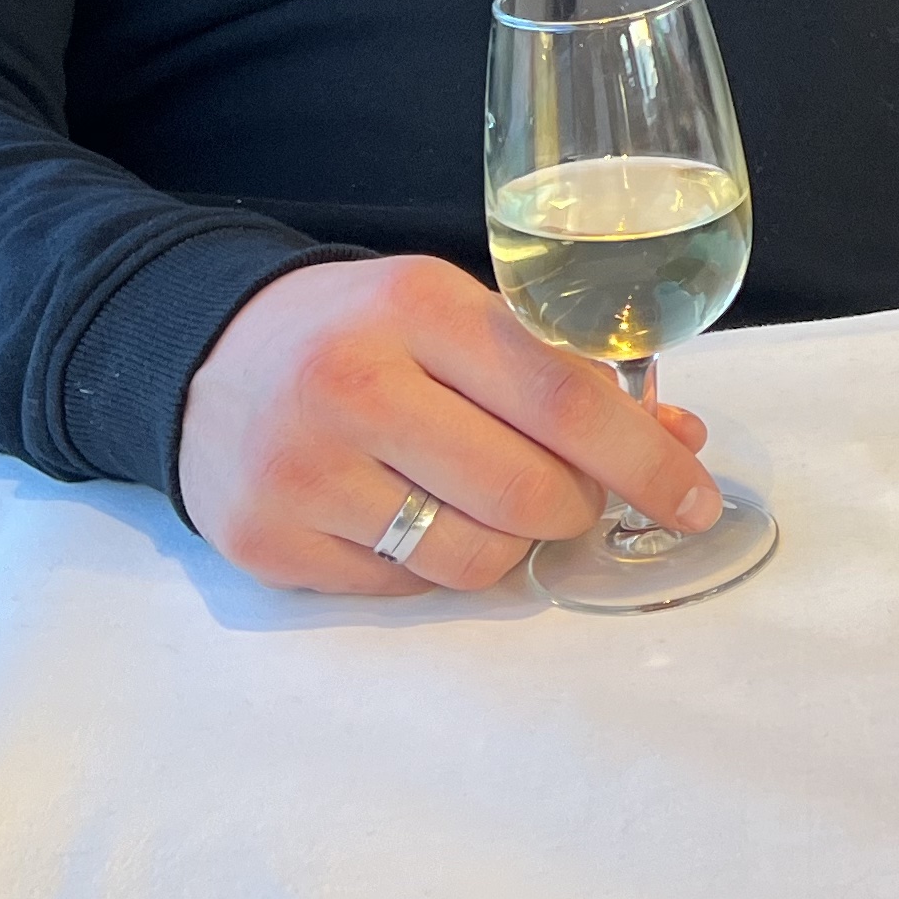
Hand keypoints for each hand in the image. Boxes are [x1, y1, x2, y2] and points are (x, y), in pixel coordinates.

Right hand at [176, 255, 720, 594]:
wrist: (203, 355)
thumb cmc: (361, 333)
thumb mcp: (459, 316)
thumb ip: (566, 373)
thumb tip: (681, 441)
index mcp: (417, 307)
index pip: (564, 402)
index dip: (645, 461)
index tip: (695, 499)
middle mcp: (353, 386)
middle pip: (529, 494)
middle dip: (578, 506)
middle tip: (573, 494)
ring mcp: (303, 471)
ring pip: (475, 559)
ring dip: (511, 546)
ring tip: (485, 502)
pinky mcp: (268, 541)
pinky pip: (408, 591)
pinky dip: (437, 567)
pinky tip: (411, 515)